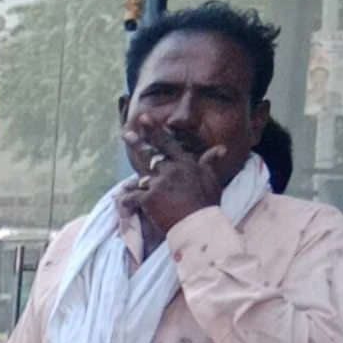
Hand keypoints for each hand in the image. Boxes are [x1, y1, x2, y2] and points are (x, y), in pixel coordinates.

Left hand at [115, 127, 239, 240]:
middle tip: (126, 134)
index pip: (168, 143)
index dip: (155, 130)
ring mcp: (158, 184)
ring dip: (131, 181)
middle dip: (138, 143)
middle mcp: (170, 170)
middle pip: (150, 155)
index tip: (145, 119)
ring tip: (123, 184)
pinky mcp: (149, 199)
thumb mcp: (211, 179)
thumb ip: (210, 162)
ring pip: (141, 177)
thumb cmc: (208, 202)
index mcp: (184, 164)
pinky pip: (133, 197)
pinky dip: (127, 199)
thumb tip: (221, 148)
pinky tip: (122, 200)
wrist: (199, 223)